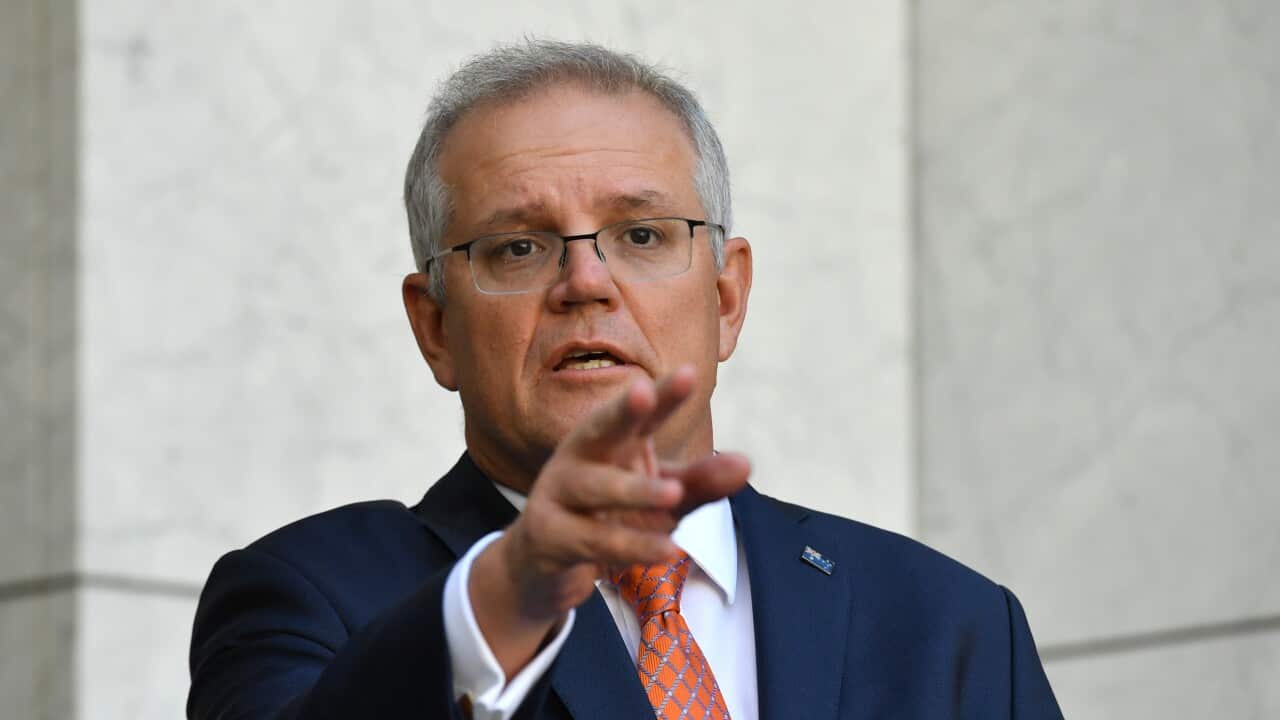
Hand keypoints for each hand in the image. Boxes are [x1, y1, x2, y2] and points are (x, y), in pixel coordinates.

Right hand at [467, 365, 750, 676]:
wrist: (544, 567)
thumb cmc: (609, 516)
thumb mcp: (661, 498)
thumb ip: (700, 482)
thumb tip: (746, 464)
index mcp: (612, 439)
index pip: (642, 413)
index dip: (664, 394)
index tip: (690, 373)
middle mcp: (581, 456)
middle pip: (599, 427)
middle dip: (620, 410)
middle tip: (643, 392)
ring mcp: (558, 492)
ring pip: (597, 487)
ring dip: (634, 490)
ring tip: (674, 495)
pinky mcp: (547, 533)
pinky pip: (593, 539)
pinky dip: (631, 545)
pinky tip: (668, 550)